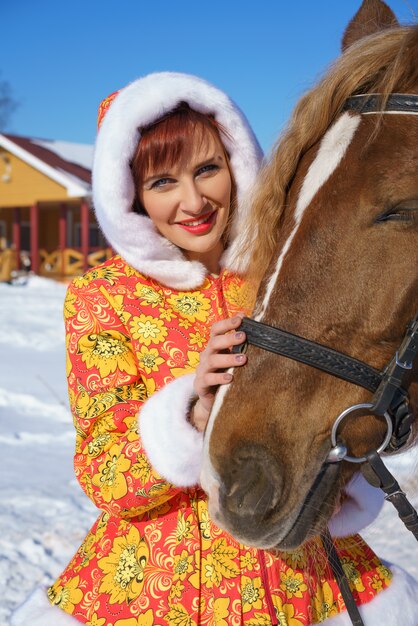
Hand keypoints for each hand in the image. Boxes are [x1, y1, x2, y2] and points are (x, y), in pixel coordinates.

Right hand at [190, 314, 246, 431]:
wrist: (213, 401)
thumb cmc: (225, 374)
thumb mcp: (231, 358)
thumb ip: (238, 343)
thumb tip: (247, 321)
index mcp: (214, 347)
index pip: (216, 330)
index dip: (226, 324)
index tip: (240, 319)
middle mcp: (207, 356)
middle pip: (214, 342)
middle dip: (229, 338)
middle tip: (243, 336)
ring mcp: (202, 370)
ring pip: (212, 361)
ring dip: (228, 358)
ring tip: (243, 359)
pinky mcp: (200, 385)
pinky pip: (208, 379)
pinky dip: (219, 378)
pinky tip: (230, 378)